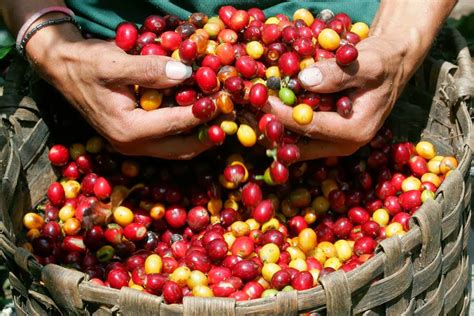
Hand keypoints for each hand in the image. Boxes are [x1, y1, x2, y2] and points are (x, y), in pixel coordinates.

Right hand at [27, 23, 216, 158]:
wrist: (63, 69)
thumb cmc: (85, 65)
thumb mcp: (113, 63)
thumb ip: (150, 70)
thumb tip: (186, 73)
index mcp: (127, 130)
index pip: (175, 124)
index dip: (203, 113)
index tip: (225, 100)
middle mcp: (131, 145)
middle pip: (181, 148)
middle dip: (208, 135)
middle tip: (232, 118)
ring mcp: (134, 145)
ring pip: (177, 149)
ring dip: (201, 136)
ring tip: (223, 119)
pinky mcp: (136, 138)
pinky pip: (169, 141)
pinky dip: (187, 132)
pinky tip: (202, 117)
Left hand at [263, 36, 408, 159]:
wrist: (391, 66)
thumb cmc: (383, 63)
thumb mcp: (368, 63)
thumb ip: (337, 73)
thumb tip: (304, 81)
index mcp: (355, 131)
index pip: (310, 127)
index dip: (283, 115)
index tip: (262, 102)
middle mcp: (344, 145)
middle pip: (298, 144)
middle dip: (271, 129)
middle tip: (246, 114)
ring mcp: (334, 144)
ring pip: (295, 144)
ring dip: (273, 129)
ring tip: (250, 114)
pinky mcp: (327, 138)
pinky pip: (299, 137)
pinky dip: (282, 124)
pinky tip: (266, 111)